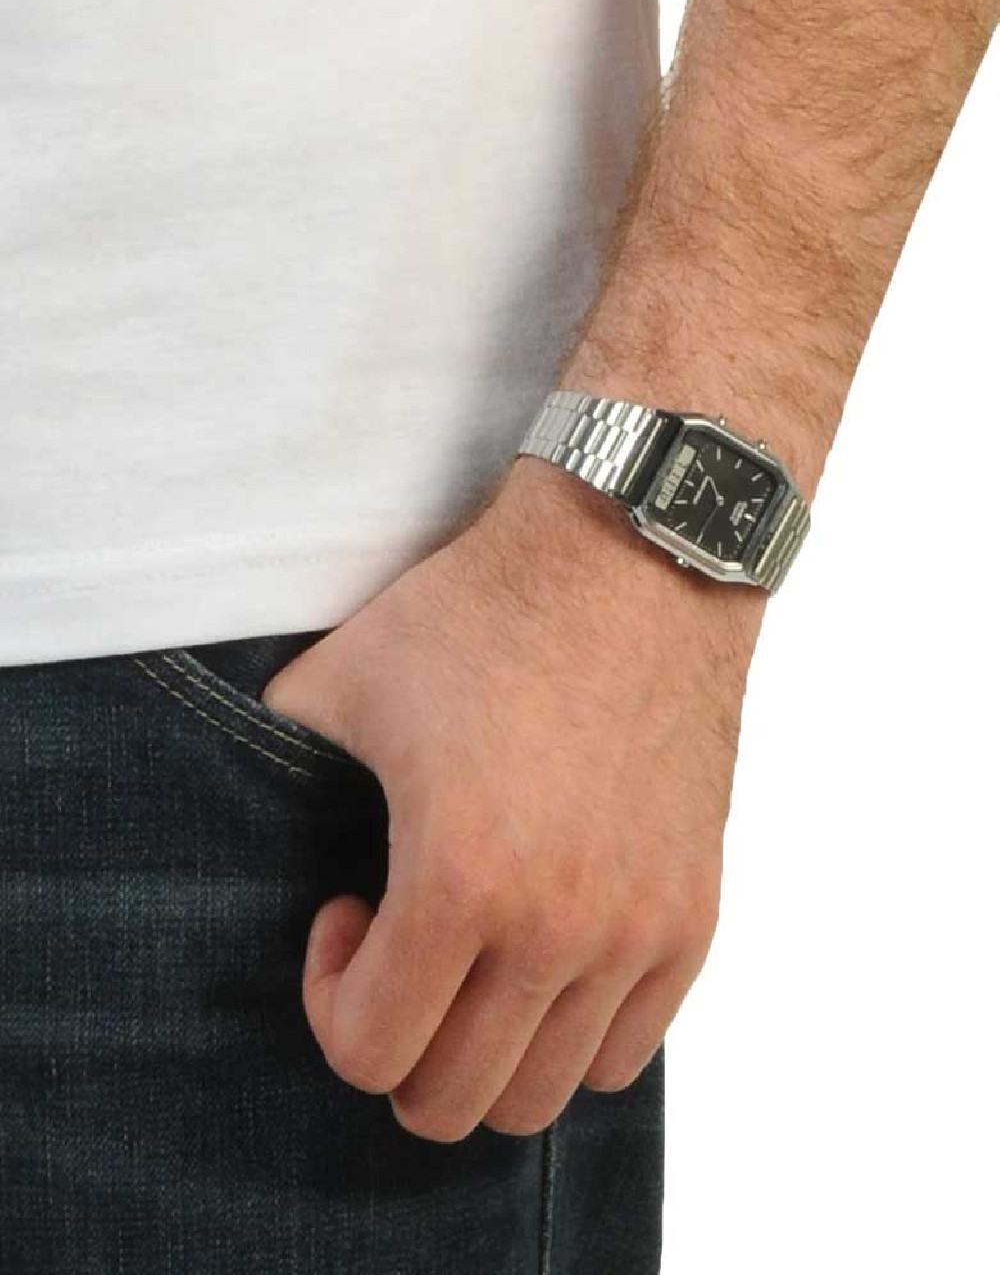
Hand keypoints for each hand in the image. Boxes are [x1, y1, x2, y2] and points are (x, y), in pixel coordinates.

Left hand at [260, 460, 766, 1142]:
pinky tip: (546, 951)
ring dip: (484, 1050)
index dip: (328, 1000)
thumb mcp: (345, 679)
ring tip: (474, 958)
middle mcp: (559, 930)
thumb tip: (235, 787)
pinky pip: (631, 1050)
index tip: (343, 913)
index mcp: (460, 879)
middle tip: (395, 958)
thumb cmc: (487, 613)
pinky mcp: (694, 912)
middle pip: (455, 1103)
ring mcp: (638, 931)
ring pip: (546, 1093)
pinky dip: (571, 1035)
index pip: (368, 1052)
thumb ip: (277, 758)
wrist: (632, 560)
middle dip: (399, 1049)